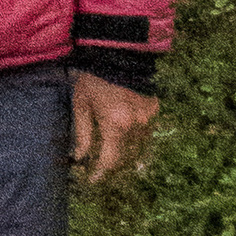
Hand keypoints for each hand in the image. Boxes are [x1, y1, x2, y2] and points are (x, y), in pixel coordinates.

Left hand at [72, 71, 157, 185]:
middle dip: (111, 166)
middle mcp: (136, 125)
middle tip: (97, 169)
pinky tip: (122, 140)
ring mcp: (149, 119)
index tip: (91, 180)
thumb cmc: (94, 79)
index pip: (110, 160)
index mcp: (116, 124)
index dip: (100, 173)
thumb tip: (80, 158)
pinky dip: (133, 141)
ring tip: (109, 156)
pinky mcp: (155, 111)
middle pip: (126, 158)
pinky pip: (144, 135)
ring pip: (138, 149)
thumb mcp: (82, 105)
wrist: (117, 54)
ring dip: (124, 155)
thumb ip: (83, 134)